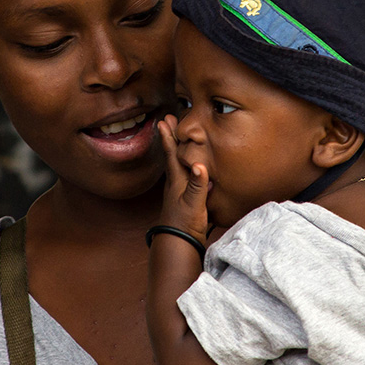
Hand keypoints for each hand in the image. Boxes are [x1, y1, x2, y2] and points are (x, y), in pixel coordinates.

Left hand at [157, 115, 210, 241]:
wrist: (179, 245)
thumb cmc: (185, 224)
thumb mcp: (193, 204)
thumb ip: (198, 186)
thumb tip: (200, 166)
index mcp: (177, 181)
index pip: (171, 154)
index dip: (168, 137)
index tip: (164, 120)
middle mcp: (176, 183)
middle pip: (173, 155)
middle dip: (172, 137)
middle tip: (169, 119)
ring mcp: (181, 191)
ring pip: (180, 165)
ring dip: (180, 150)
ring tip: (182, 138)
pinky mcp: (188, 199)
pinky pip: (189, 177)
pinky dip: (192, 167)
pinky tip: (199, 168)